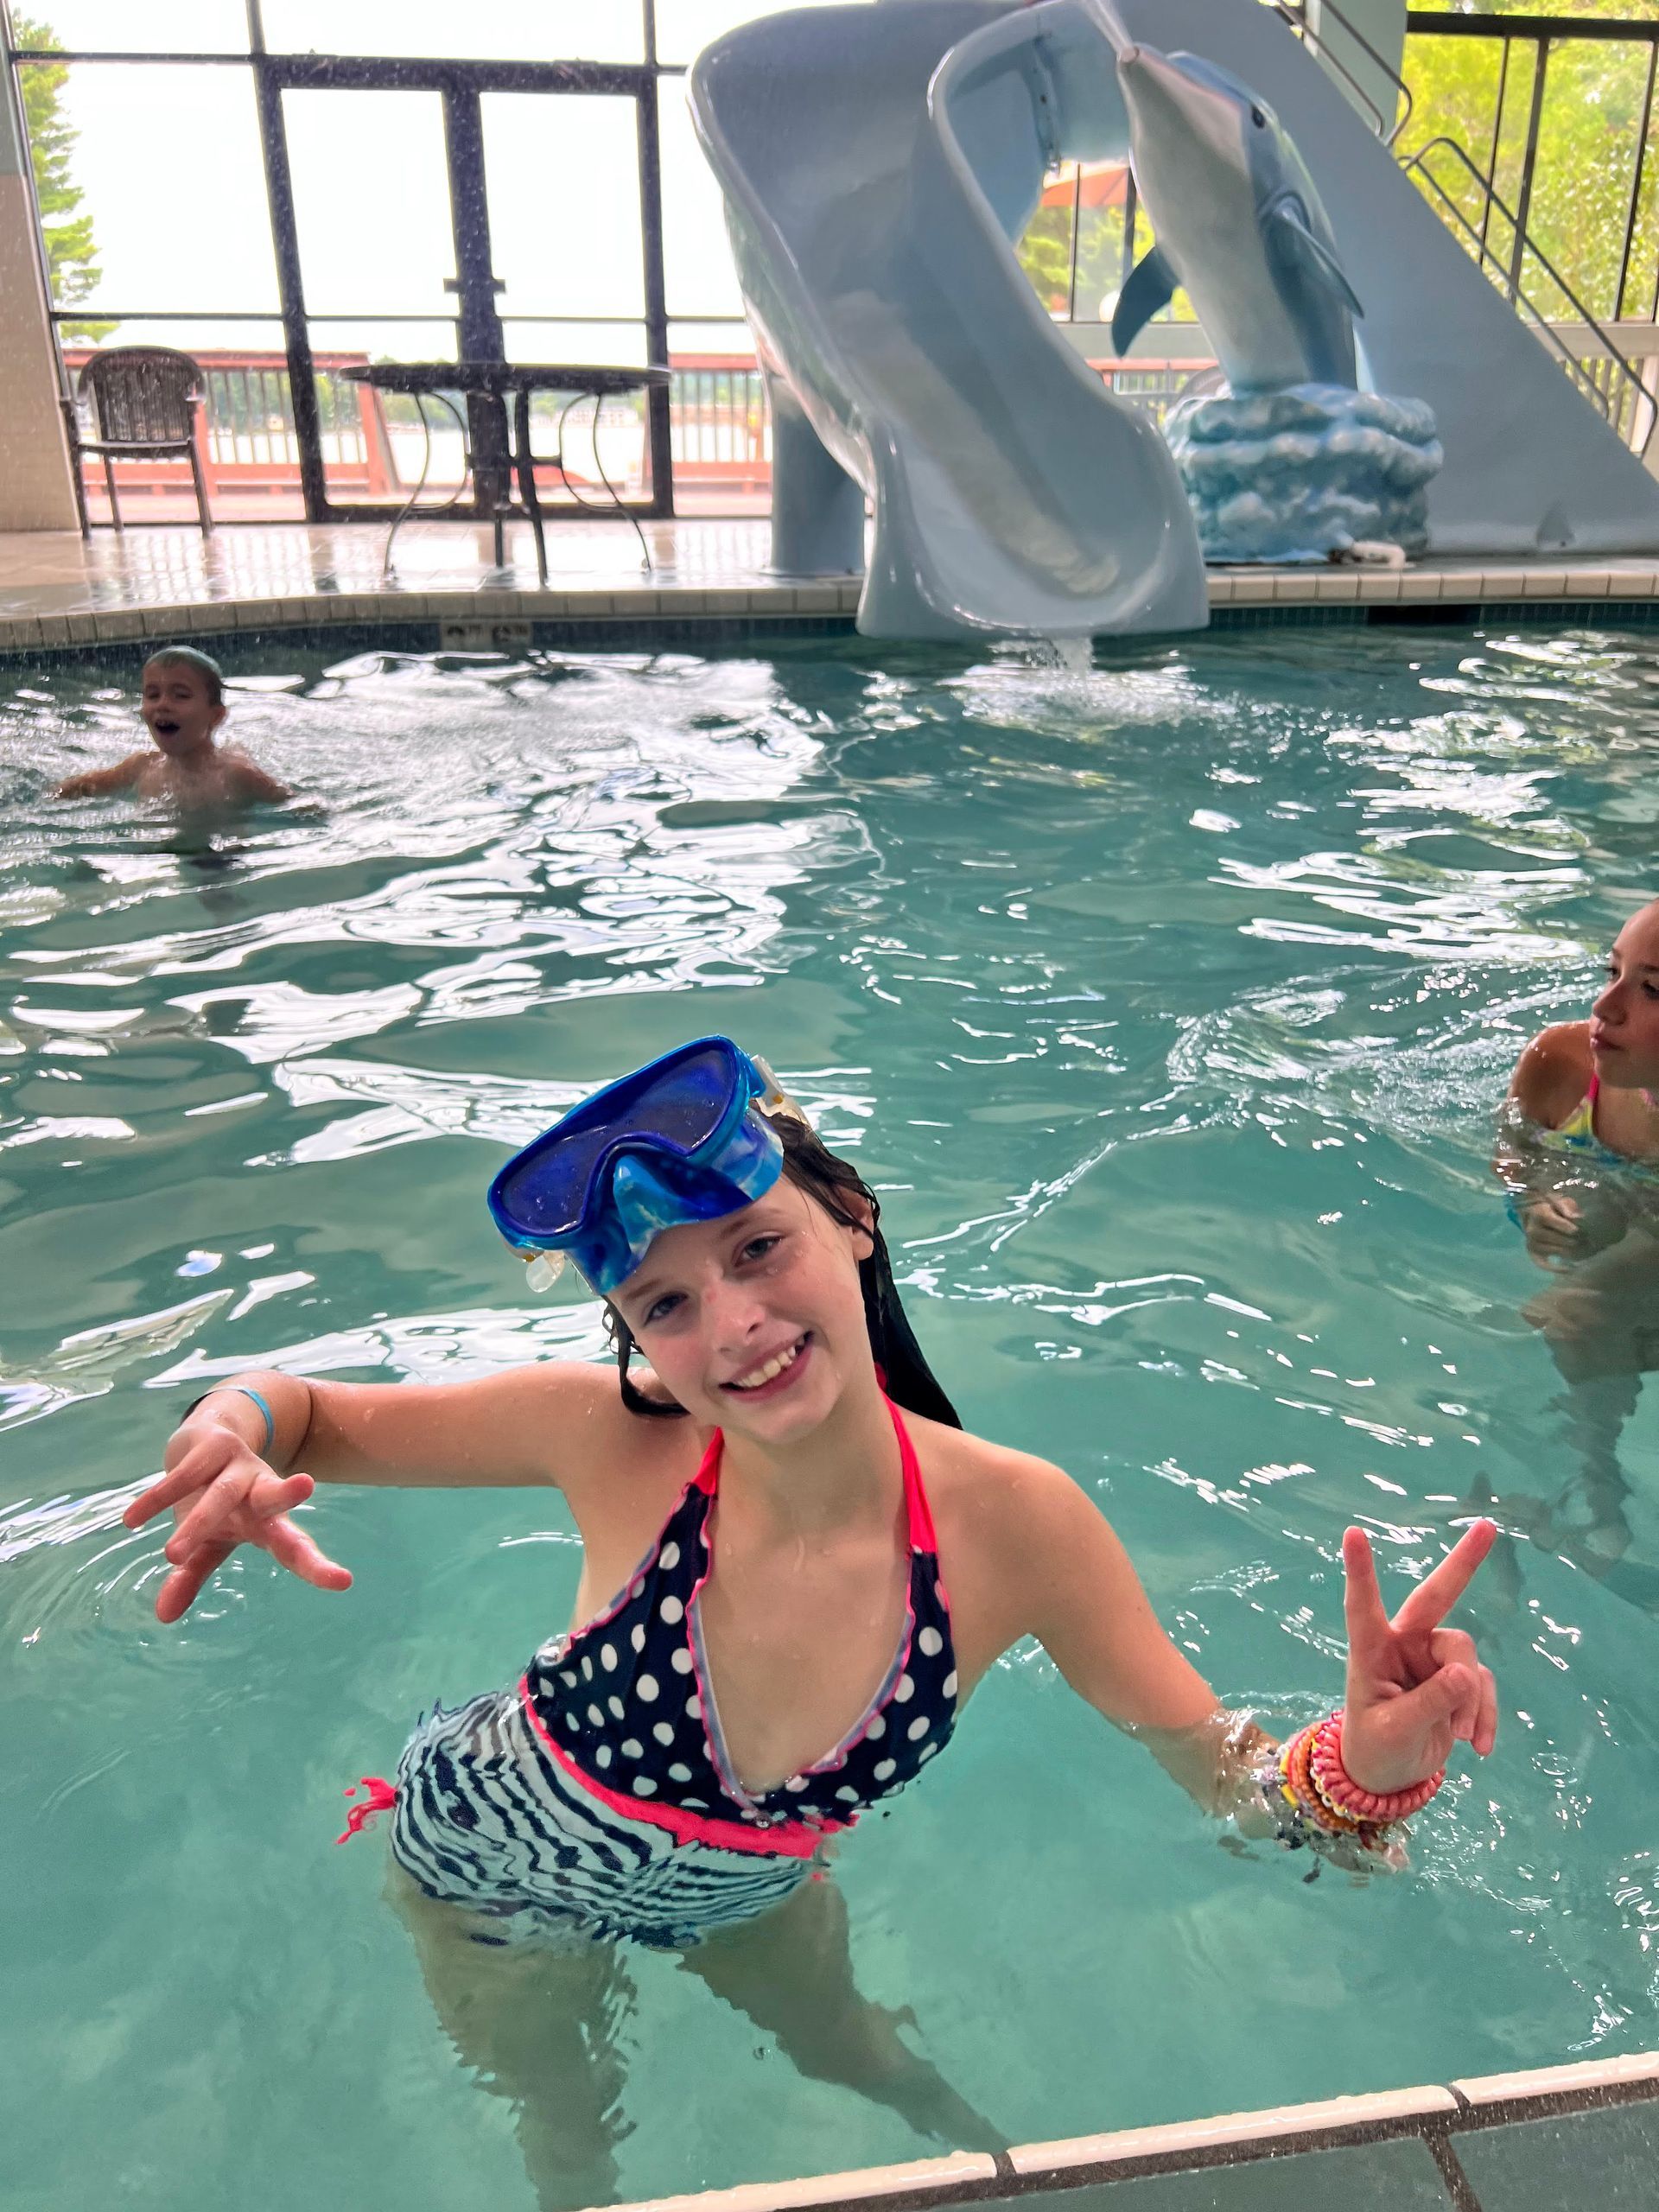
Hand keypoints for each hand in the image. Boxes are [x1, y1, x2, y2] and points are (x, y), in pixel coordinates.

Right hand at [124, 1418, 352, 1623]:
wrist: (208, 1439)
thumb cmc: (218, 1504)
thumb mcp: (209, 1543)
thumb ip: (192, 1575)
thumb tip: (163, 1616)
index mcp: (269, 1521)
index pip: (295, 1547)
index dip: (316, 1566)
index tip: (343, 1582)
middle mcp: (260, 1490)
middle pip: (274, 1501)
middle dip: (286, 1501)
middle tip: (305, 1490)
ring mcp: (237, 1465)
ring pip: (223, 1493)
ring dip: (199, 1523)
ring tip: (174, 1555)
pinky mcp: (212, 1447)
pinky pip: (182, 1476)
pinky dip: (157, 1499)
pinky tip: (133, 1520)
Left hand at [1338, 1520, 1497, 1795]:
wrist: (1390, 1776)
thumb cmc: (1375, 1747)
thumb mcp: (1394, 1732)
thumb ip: (1428, 1704)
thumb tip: (1466, 1674)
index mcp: (1371, 1651)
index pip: (1363, 1606)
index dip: (1360, 1571)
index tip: (1352, 1533)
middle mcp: (1403, 1645)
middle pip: (1435, 1598)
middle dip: (1462, 1563)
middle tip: (1487, 1526)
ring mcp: (1432, 1659)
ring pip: (1466, 1657)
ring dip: (1470, 1700)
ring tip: (1458, 1737)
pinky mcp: (1457, 1680)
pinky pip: (1483, 1685)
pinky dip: (1484, 1715)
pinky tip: (1477, 1746)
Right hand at [1523, 1191, 1582, 1265]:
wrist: (1534, 1214)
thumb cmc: (1552, 1206)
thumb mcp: (1560, 1200)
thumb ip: (1567, 1206)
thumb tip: (1576, 1217)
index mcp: (1538, 1213)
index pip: (1553, 1222)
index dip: (1567, 1227)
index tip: (1578, 1230)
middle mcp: (1532, 1229)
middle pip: (1556, 1238)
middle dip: (1573, 1240)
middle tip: (1586, 1240)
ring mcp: (1532, 1242)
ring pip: (1555, 1250)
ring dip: (1570, 1251)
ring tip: (1583, 1248)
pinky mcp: (1533, 1252)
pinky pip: (1543, 1263)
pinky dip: (1555, 1268)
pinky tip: (1568, 1269)